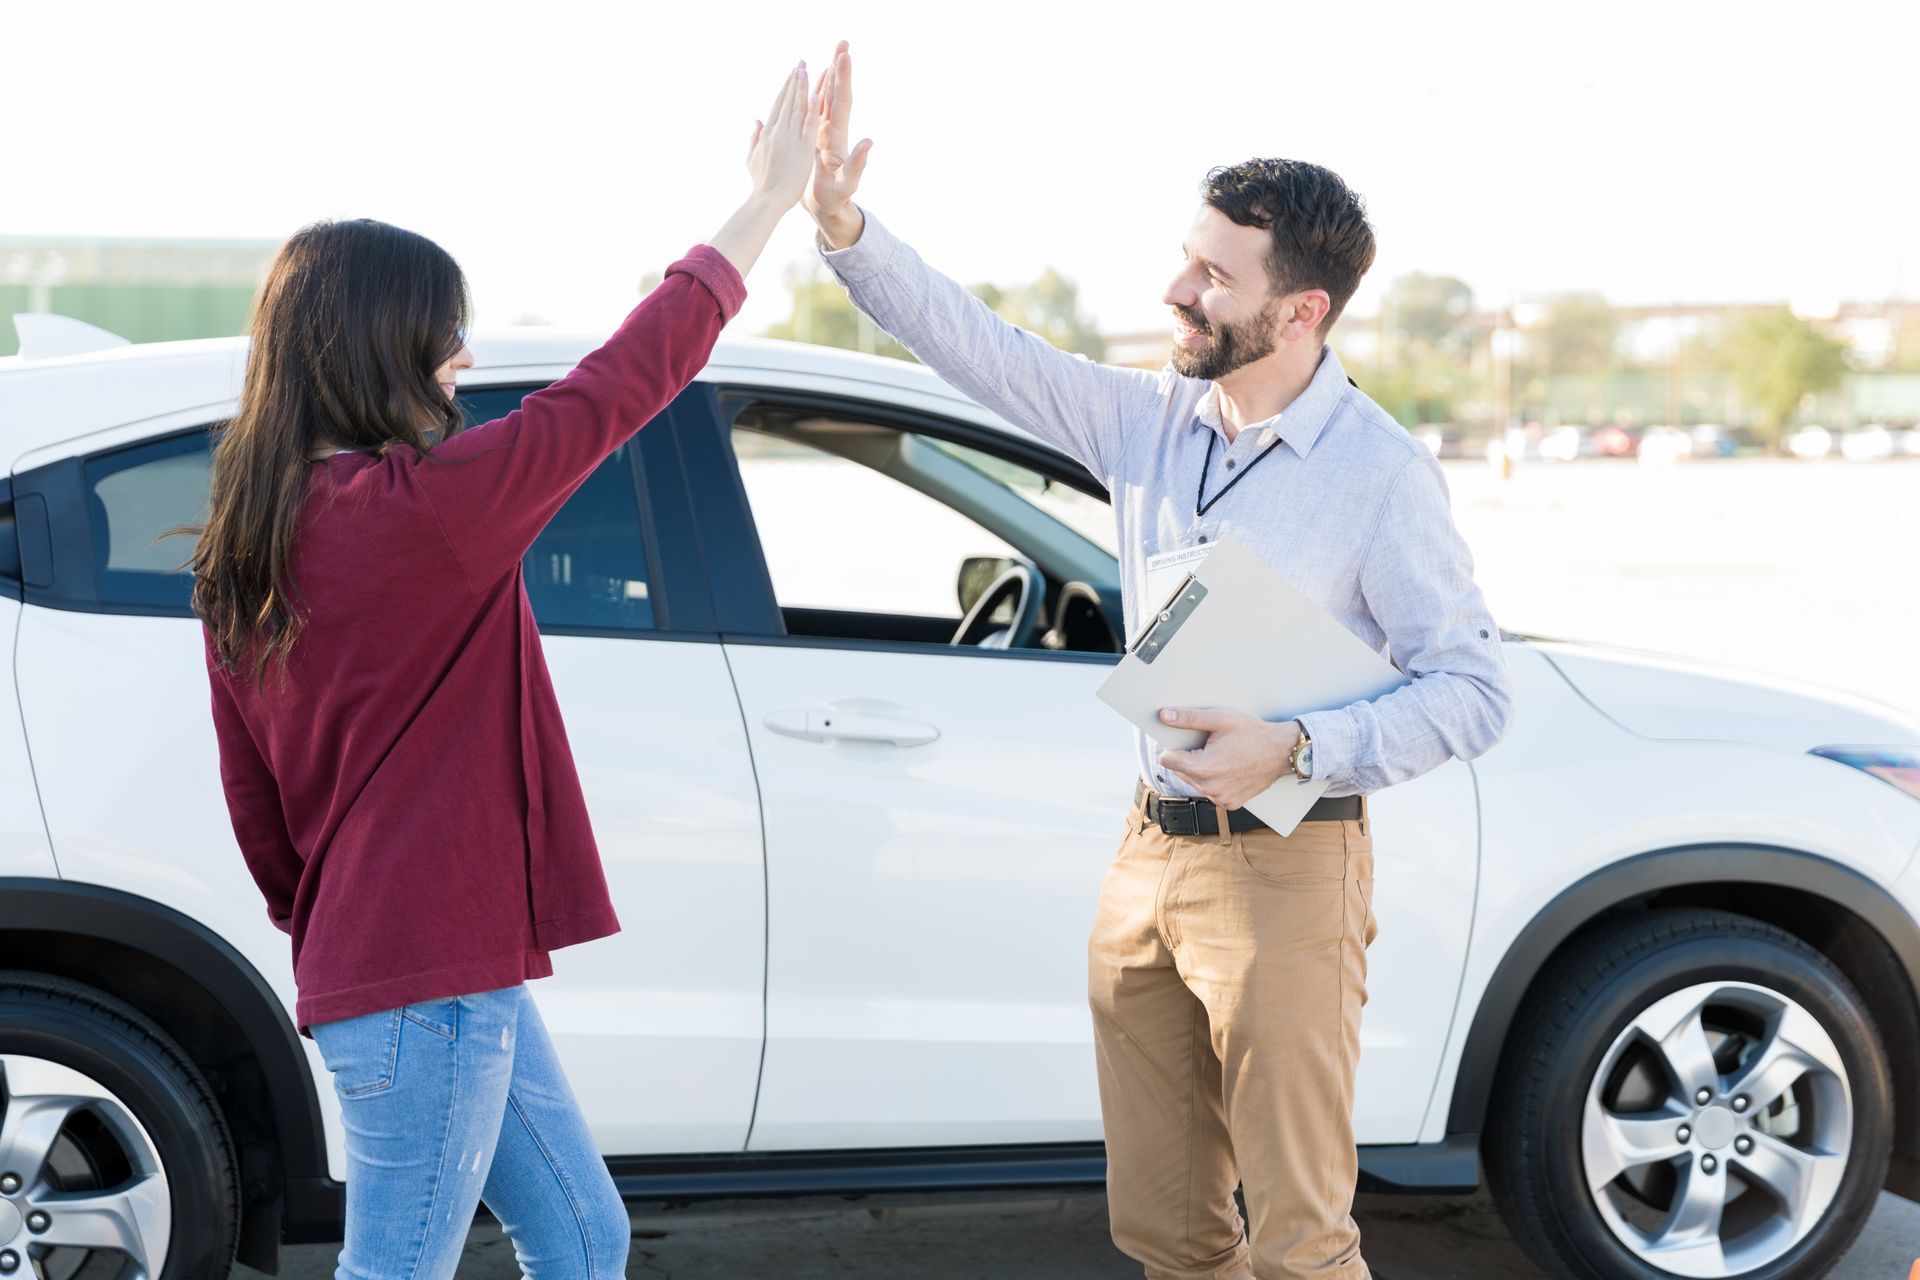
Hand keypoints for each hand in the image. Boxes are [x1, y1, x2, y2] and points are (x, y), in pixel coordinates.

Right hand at [746, 61, 824, 207]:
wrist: (767, 202)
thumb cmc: (761, 184)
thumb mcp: (752, 158)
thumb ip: (755, 138)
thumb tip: (755, 121)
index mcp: (768, 134)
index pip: (778, 105)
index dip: (785, 88)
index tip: (790, 73)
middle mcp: (778, 132)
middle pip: (787, 101)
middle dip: (794, 81)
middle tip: (800, 62)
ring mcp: (789, 139)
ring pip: (796, 108)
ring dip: (801, 87)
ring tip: (805, 69)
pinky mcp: (801, 149)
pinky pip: (807, 125)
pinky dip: (810, 109)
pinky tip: (815, 93)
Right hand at [805, 40, 871, 246]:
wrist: (828, 209)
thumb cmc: (835, 200)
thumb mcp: (846, 185)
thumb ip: (857, 165)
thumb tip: (869, 142)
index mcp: (837, 137)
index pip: (842, 102)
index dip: (843, 79)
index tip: (844, 56)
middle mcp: (833, 130)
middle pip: (837, 93)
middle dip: (839, 68)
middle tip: (843, 42)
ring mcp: (825, 133)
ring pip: (827, 98)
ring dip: (830, 76)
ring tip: (833, 53)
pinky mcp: (817, 138)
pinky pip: (817, 110)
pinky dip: (817, 93)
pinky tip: (816, 82)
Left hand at [1156, 708, 1299, 809]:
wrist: (1283, 752)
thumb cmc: (1253, 733)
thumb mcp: (1220, 719)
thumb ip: (1189, 718)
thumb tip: (1164, 715)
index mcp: (1203, 768)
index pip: (1167, 760)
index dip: (1174, 747)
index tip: (1186, 741)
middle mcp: (1210, 788)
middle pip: (1180, 772)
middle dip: (1188, 758)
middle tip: (1209, 746)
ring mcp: (1220, 799)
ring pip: (1194, 783)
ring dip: (1200, 771)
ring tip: (1221, 756)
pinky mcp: (1230, 804)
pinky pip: (1210, 792)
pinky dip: (1214, 781)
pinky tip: (1229, 769)